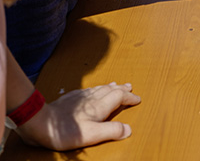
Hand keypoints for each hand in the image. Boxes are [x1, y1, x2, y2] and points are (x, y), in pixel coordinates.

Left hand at [17, 82, 140, 149]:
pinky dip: (97, 88)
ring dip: (110, 87)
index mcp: (100, 106)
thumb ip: (111, 131)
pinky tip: (93, 90)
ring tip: (116, 85)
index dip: (130, 98)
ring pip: (100, 88)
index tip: (138, 99)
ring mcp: (81, 96)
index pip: (119, 97)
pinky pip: (89, 90)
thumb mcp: (92, 135)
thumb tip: (129, 129)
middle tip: (130, 87)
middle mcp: (93, 98)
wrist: (43, 122)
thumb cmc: (67, 131)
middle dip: (122, 89)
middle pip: (111, 90)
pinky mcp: (71, 97)